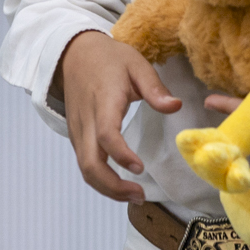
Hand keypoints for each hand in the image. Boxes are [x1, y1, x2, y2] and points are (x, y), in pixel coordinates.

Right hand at [51, 31, 180, 203]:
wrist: (74, 53)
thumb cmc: (108, 59)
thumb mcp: (136, 63)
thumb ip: (155, 87)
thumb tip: (176, 106)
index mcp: (103, 101)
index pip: (106, 134)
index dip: (121, 155)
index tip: (140, 168)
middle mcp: (86, 120)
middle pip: (90, 163)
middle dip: (113, 187)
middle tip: (140, 195)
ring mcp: (77, 130)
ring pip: (85, 169)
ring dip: (107, 189)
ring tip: (134, 195)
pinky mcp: (76, 136)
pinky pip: (84, 164)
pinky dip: (100, 180)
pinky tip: (120, 184)